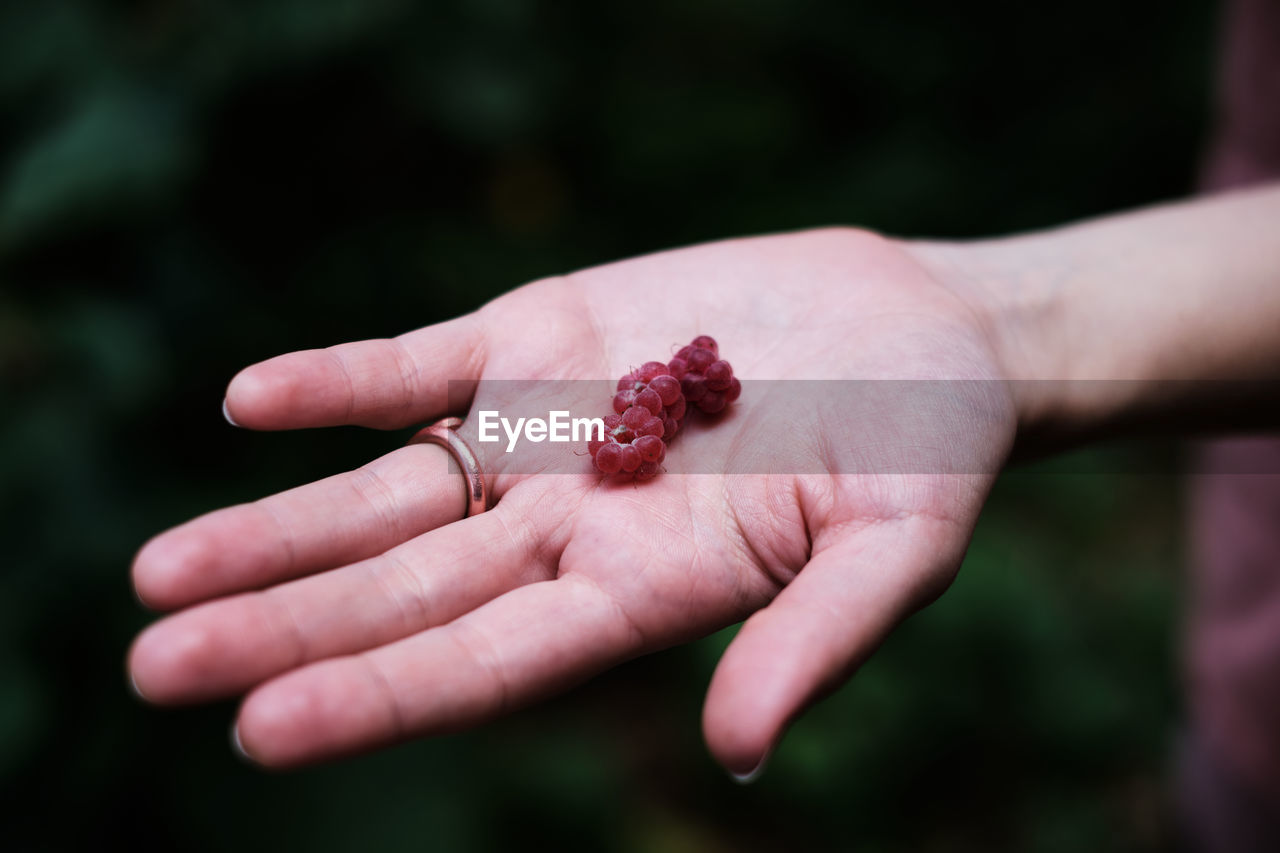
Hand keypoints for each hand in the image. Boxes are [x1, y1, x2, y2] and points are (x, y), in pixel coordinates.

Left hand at [128, 227, 1015, 772]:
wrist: (918, 332)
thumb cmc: (928, 456)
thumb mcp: (896, 554)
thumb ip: (814, 644)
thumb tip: (737, 754)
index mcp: (642, 595)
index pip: (489, 663)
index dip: (382, 696)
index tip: (265, 731)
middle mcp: (567, 527)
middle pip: (404, 589)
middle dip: (283, 626)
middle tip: (154, 664)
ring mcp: (541, 434)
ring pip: (386, 492)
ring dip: (274, 524)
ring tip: (161, 576)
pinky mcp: (539, 338)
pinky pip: (419, 366)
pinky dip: (341, 382)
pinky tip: (250, 401)